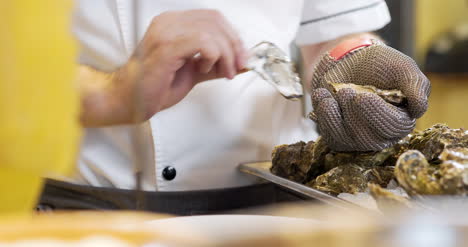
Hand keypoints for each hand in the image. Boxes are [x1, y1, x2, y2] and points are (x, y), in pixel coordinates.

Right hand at [112, 9, 246, 123]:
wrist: (129, 100)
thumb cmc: (154, 86)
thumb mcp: (193, 72)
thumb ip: (214, 64)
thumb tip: (238, 62)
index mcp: (174, 23)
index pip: (213, 18)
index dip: (232, 36)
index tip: (241, 57)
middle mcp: (169, 22)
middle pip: (215, 21)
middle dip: (234, 46)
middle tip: (237, 66)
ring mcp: (166, 32)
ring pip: (211, 31)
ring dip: (225, 54)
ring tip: (223, 72)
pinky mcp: (166, 47)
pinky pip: (202, 42)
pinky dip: (213, 56)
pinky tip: (205, 68)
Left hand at [310, 39, 430, 151]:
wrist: (349, 61)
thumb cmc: (380, 65)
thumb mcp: (403, 68)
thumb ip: (416, 86)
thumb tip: (419, 109)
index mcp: (402, 121)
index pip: (393, 127)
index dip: (377, 114)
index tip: (362, 96)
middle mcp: (381, 135)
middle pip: (369, 138)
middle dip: (354, 114)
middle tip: (346, 91)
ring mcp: (358, 139)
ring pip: (346, 138)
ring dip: (335, 115)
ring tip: (335, 92)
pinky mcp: (338, 137)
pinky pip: (329, 135)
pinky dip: (324, 115)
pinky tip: (322, 95)